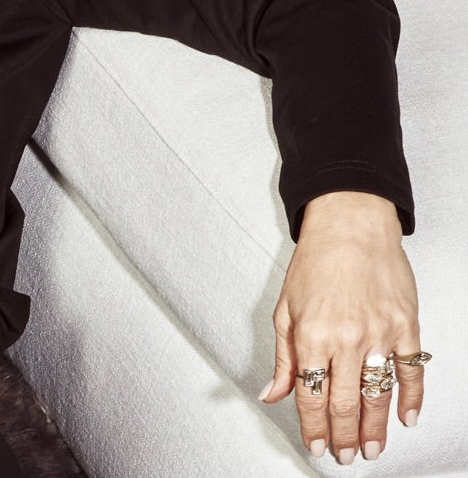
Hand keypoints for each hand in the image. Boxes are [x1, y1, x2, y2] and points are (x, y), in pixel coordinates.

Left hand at [260, 192, 423, 464]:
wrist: (351, 226)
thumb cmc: (316, 262)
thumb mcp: (285, 308)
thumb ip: (282, 357)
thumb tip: (271, 393)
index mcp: (311, 334)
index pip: (311, 395)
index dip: (314, 426)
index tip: (317, 445)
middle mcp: (345, 338)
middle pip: (346, 403)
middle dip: (344, 436)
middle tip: (345, 456)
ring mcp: (378, 334)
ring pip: (379, 395)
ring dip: (375, 428)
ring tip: (370, 449)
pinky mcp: (405, 326)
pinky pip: (412, 371)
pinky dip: (412, 398)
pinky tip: (405, 417)